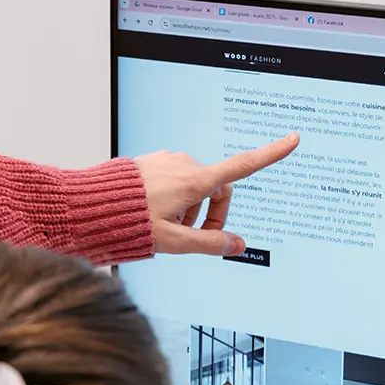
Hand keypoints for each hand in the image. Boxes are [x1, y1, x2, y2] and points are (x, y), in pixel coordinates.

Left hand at [135, 133, 298, 256]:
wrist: (92, 205)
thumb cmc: (130, 223)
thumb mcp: (173, 242)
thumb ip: (209, 244)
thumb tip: (238, 245)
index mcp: (194, 180)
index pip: (242, 167)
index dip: (270, 154)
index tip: (292, 139)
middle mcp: (185, 164)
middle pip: (217, 189)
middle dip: (211, 214)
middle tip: (190, 237)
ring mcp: (169, 160)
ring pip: (194, 186)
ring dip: (189, 207)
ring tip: (164, 226)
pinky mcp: (155, 161)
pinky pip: (175, 179)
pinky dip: (173, 197)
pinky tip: (153, 212)